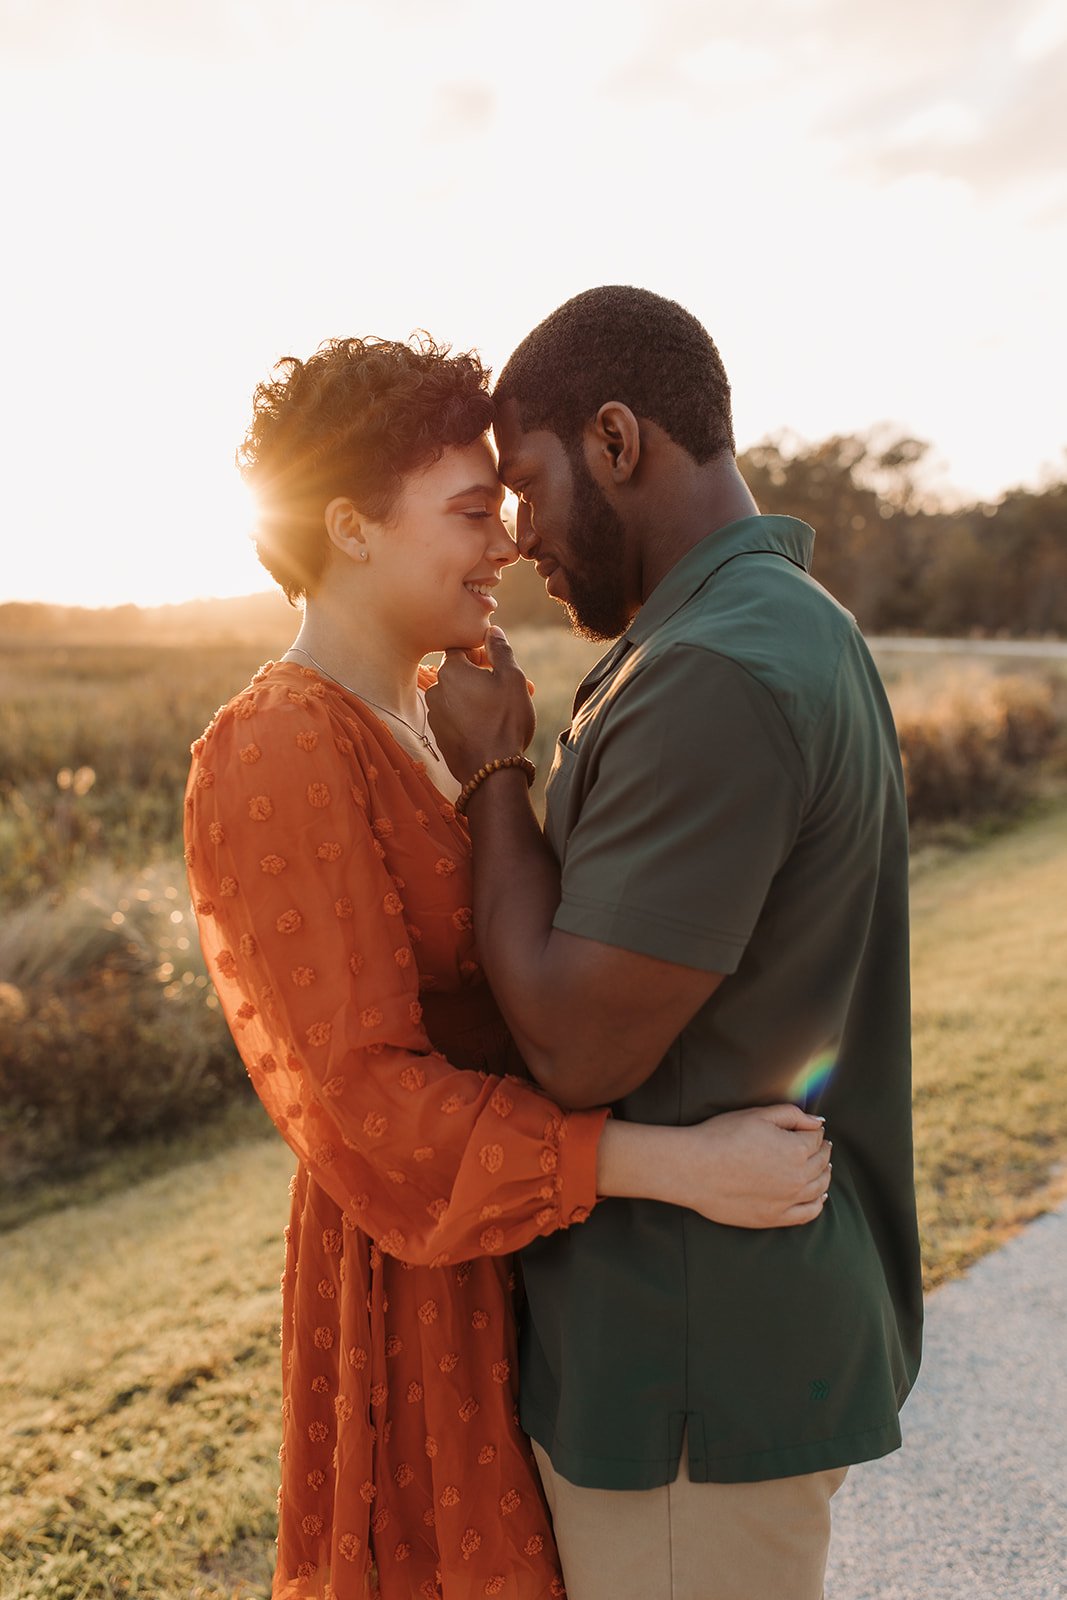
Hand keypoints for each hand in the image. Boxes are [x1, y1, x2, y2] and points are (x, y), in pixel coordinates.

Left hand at [425, 625, 535, 783]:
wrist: (491, 771)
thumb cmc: (504, 721)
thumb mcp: (512, 678)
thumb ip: (500, 650)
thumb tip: (491, 630)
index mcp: (451, 670)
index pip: (462, 649)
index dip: (483, 654)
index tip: (500, 666)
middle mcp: (436, 690)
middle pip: (462, 674)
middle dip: (487, 678)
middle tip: (515, 690)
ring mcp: (435, 715)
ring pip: (460, 697)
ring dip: (481, 698)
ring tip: (506, 711)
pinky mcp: (439, 736)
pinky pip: (456, 717)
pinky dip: (472, 716)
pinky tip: (492, 728)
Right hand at [677, 1105, 830, 1228]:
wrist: (694, 1169)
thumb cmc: (722, 1137)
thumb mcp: (757, 1115)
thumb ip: (792, 1115)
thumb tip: (818, 1122)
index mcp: (796, 1149)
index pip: (816, 1138)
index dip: (813, 1130)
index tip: (808, 1129)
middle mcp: (798, 1177)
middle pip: (822, 1162)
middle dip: (822, 1150)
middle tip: (819, 1145)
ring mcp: (788, 1200)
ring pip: (820, 1187)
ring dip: (824, 1174)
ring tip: (822, 1167)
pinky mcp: (775, 1217)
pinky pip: (808, 1213)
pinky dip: (818, 1203)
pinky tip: (818, 1196)